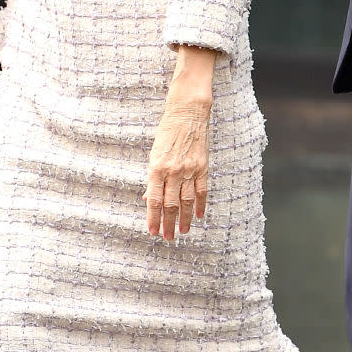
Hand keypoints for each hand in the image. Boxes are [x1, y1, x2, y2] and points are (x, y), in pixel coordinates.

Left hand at [144, 97, 210, 240]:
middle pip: (170, 204)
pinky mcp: (202, 167)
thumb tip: (148, 199)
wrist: (187, 113)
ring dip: (184, 219)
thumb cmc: (167, 133)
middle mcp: (173, 171)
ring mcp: (189, 169)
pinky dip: (200, 205)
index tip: (152, 231)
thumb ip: (152, 178)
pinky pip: (202, 191)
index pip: (154, 199)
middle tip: (167, 237)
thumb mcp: (154, 154)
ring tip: (182, 232)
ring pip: (187, 201)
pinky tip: (199, 216)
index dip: (153, 217)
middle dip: (168, 223)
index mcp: (157, 167)